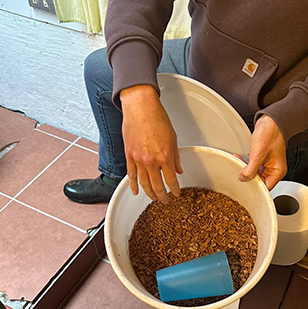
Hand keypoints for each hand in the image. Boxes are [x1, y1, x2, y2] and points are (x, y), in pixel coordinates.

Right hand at [120, 85, 182, 203]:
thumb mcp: (173, 138)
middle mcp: (151, 160)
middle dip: (162, 196)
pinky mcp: (129, 155)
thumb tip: (178, 169)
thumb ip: (176, 157)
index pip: (171, 180)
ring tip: (153, 198)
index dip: (174, 189)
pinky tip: (136, 191)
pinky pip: (131, 174)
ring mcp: (138, 159)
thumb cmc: (157, 118)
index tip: (176, 193)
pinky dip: (133, 185)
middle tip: (165, 200)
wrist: (140, 107)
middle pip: (157, 186)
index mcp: (165, 156)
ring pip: (144, 183)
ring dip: (149, 193)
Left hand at [238, 115, 286, 189]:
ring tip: (239, 162)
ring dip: (245, 169)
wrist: (270, 121)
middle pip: (259, 181)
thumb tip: (243, 179)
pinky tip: (240, 159)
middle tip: (240, 171)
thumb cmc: (270, 134)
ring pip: (254, 174)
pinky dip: (246, 164)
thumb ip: (250, 169)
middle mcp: (274, 169)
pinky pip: (253, 166)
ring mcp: (268, 164)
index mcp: (277, 171)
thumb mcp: (258, 154)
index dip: (254, 187)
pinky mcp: (262, 158)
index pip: (265, 187)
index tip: (244, 183)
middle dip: (248, 176)